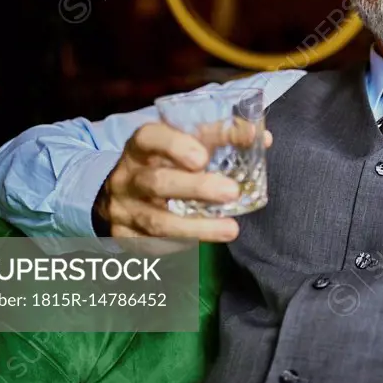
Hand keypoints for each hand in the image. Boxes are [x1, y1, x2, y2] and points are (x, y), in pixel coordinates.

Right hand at [93, 121, 272, 244]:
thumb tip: (261, 138)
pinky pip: (155, 245)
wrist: (121, 196)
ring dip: (197, 227)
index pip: (149, 138)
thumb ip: (220, 137)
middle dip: (196, 187)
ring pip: (157, 221)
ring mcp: (124, 210)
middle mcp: (128, 177)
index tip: (202, 157)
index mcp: (141, 147)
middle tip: (232, 191)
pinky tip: (206, 242)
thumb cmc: (165, 163)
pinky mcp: (126, 238)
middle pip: (157, 182)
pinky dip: (183, 244)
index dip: (174, 146)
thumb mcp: (185, 144)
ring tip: (231, 229)